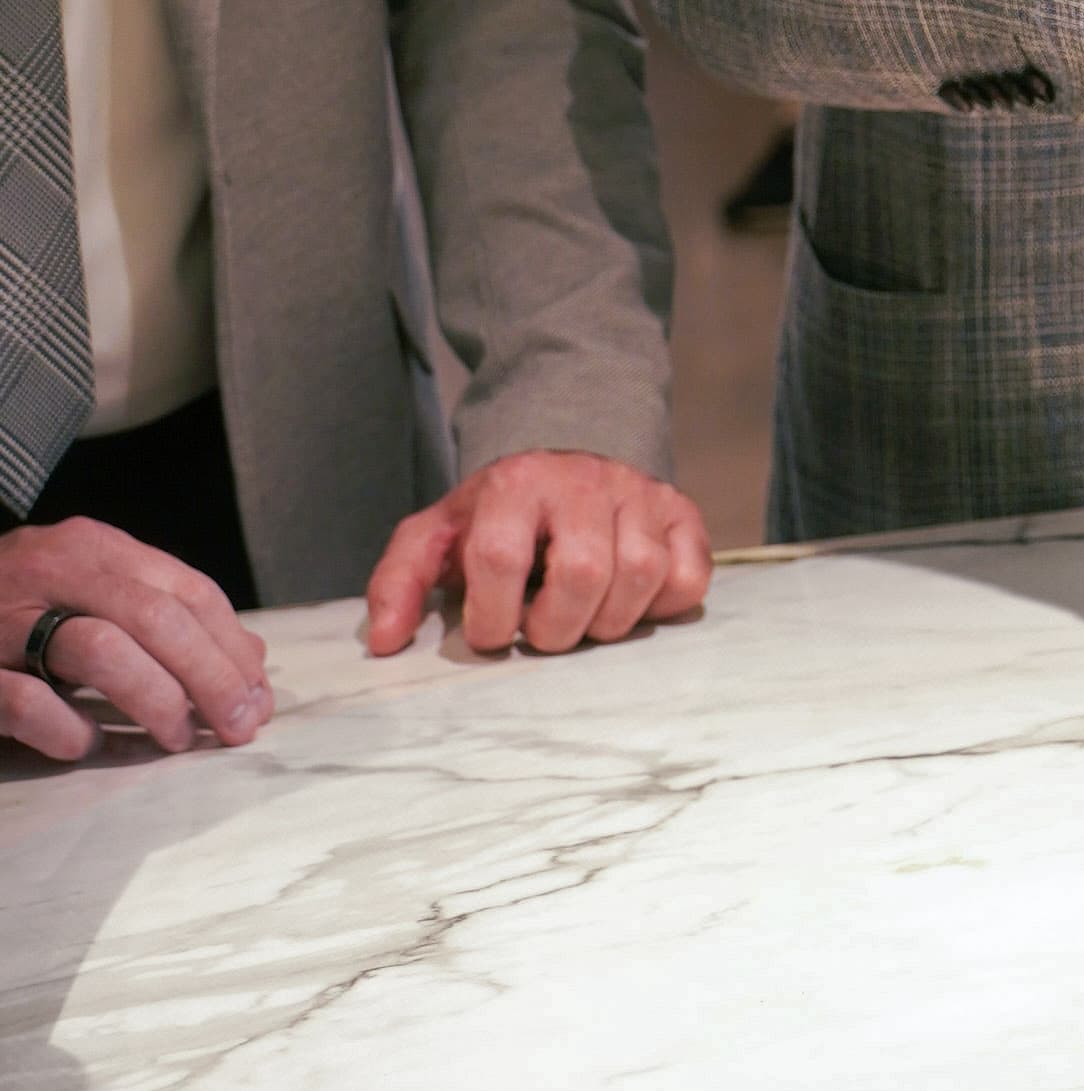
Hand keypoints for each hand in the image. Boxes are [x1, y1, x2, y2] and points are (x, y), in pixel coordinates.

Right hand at [0, 516, 271, 763]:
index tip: (260, 697)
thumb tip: (252, 660)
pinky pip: (25, 701)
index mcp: (90, 547)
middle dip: (210, 675)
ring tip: (177, 739)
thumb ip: (160, 617)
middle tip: (238, 728)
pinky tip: (88, 744)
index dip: (231, 646)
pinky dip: (67, 727)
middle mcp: (50, 570)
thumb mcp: (88, 596)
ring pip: (97, 648)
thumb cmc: (13, 612)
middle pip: (154, 616)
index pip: (184, 588)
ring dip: (152, 698)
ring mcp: (2, 620)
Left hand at [366, 451, 712, 660]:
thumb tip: (386, 644)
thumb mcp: (440, 533)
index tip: (492, 631)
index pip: (500, 557)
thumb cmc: (500, 510)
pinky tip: (632, 603)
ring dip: (609, 621)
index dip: (492, 617)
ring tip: (584, 618)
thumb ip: (400, 580)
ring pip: (640, 575)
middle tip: (543, 629)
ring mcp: (639, 493)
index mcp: (514, 485)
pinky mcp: (681, 511)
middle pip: (581, 571)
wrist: (567, 446)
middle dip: (557, 627)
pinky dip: (664, 604)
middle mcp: (582, 481)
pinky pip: (690, 574)